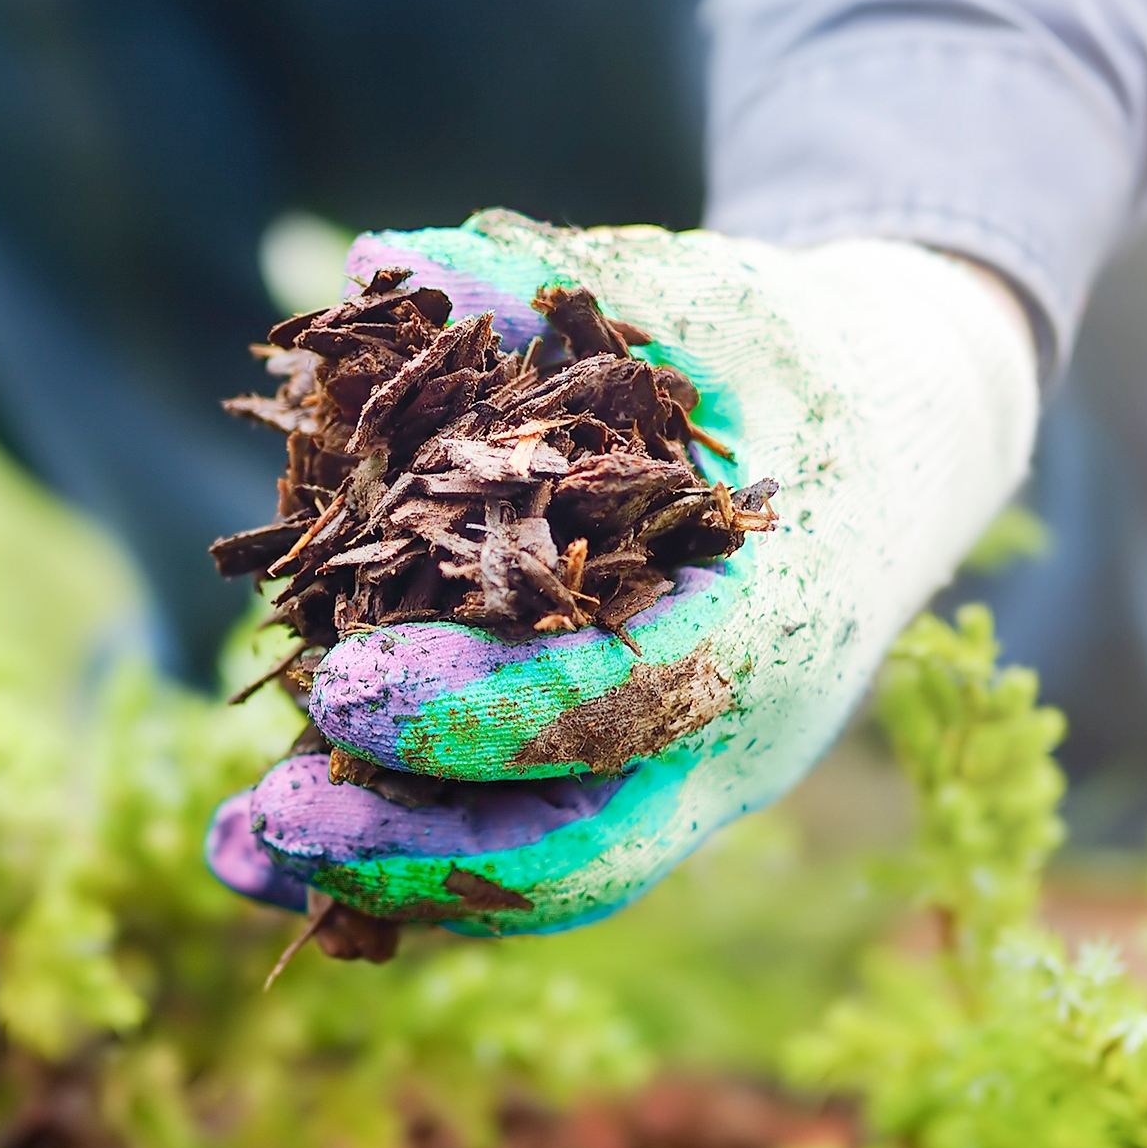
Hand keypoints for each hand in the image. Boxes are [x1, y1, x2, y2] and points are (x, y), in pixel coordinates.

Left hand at [205, 210, 1037, 937]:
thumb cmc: (789, 358)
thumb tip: (382, 263)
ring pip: (544, 884)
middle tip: (273, 815)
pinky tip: (264, 850)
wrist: (907, 440)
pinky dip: (401, 871)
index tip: (336, 684)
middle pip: (580, 855)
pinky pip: (524, 860)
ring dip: (388, 885)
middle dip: (416, 855)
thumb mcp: (698, 294)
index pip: (612, 704)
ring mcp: (696, 785)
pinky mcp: (647, 795)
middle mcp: (736, 733)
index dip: (470, 714)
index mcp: (766, 616)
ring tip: (239, 846)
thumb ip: (546, 279)